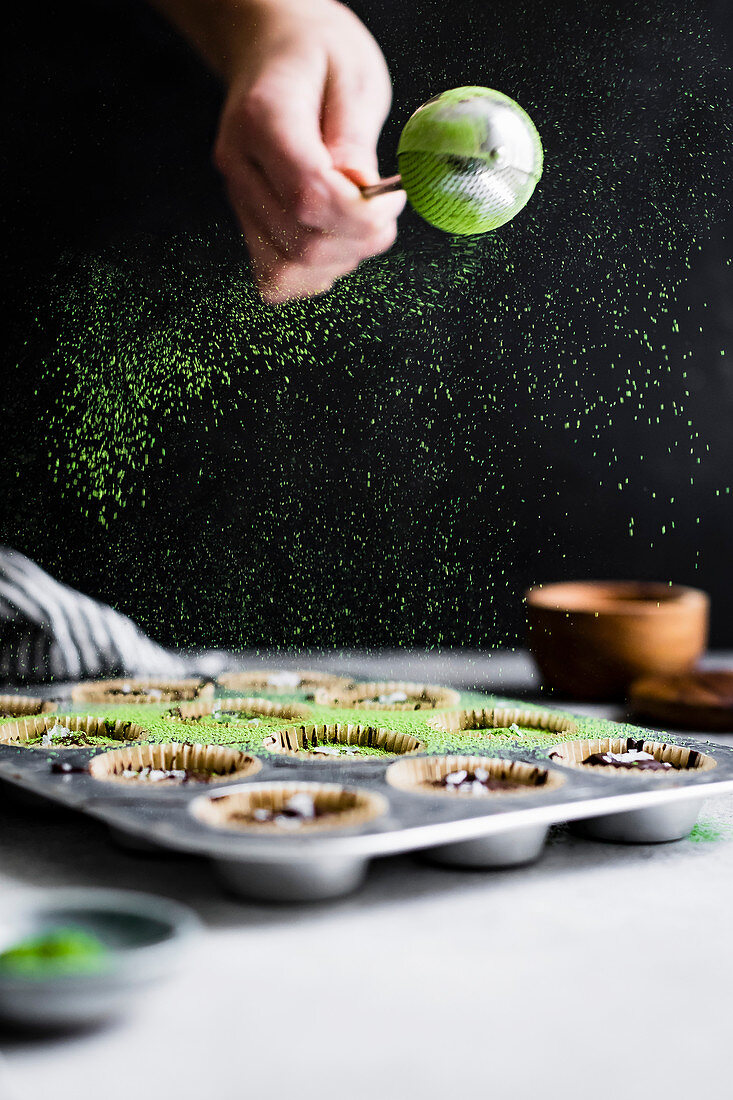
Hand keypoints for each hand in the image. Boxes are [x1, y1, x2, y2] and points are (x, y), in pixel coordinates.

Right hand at [213, 0, 404, 302]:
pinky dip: (316, 271)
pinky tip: (335, 237)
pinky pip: (278, 278)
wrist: (272, 47)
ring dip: (341, 257)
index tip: (393, 199)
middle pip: (301, 243)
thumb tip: (361, 194)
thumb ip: (354, 138)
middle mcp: (240, 166)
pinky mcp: (247, 222)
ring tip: (360, 218)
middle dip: (360, 239)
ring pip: (289, 270)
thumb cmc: (318, 54)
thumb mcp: (353, 74)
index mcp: (261, 119)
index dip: (361, 215)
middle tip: (385, 208)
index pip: (308, 197)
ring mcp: (239, 199)